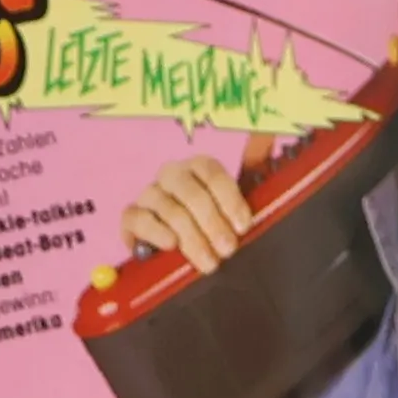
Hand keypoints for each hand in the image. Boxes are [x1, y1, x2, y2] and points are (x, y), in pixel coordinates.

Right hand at [120, 153, 252, 273]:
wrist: (175, 248)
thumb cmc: (211, 225)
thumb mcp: (233, 208)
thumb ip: (250, 177)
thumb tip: (266, 135)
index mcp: (198, 168)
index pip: (212, 173)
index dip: (229, 200)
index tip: (243, 227)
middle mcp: (172, 175)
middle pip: (191, 192)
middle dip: (212, 223)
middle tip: (228, 250)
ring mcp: (150, 194)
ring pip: (169, 209)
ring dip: (191, 238)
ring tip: (208, 262)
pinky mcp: (132, 216)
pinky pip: (137, 218)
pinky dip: (154, 231)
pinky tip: (170, 245)